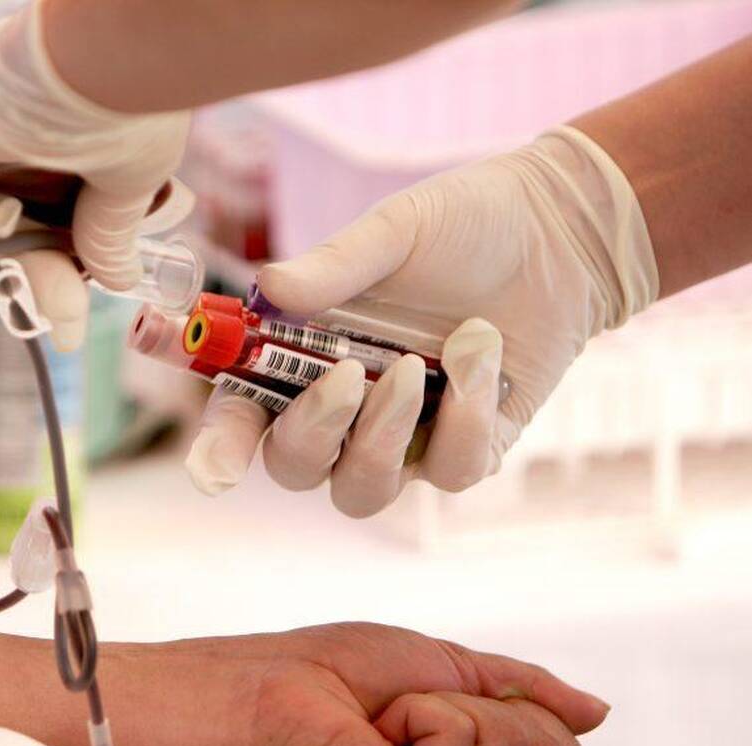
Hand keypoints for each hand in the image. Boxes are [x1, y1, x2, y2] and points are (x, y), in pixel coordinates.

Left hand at [0, 3, 188, 349]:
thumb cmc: (120, 109)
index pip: (28, 216)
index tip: (67, 324)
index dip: (45, 270)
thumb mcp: (125, 182)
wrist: (90, 66)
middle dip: (26, 274)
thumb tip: (119, 279)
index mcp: (39, 141)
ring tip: (17, 210)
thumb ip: (106, 232)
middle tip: (63, 318)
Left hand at [102, 622, 608, 745]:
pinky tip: (382, 728)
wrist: (275, 684)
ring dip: (450, 706)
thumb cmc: (339, 672)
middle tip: (415, 706)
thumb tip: (594, 711)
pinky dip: (424, 713)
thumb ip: (524, 690)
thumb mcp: (450, 667)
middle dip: (490, 704)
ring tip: (393, 718)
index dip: (517, 705)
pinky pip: (465, 739)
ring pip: (519, 744)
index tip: (444, 695)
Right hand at [186, 125, 658, 515]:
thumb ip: (333, 266)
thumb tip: (267, 286)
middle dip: (312, 434)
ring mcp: (405, 438)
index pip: (242, 417)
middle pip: (294, 467)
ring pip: (364, 490)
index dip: (219, 448)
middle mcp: (343, 410)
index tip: (215, 469)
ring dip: (383, 439)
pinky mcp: (469, 448)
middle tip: (346, 376)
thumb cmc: (461, 225)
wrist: (561, 232)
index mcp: (300, 358)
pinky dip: (465, 418)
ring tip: (417, 369)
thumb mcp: (393, 232)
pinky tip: (481, 350)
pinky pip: (452, 471)